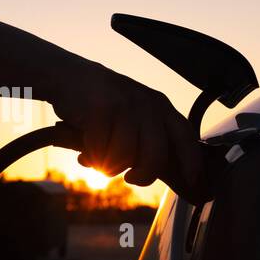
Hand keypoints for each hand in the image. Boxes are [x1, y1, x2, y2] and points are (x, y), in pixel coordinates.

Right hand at [47, 60, 205, 199]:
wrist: (67, 76)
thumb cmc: (103, 105)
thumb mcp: (133, 115)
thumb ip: (149, 140)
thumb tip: (164, 174)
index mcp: (160, 106)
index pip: (185, 136)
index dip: (191, 162)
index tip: (193, 182)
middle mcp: (146, 104)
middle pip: (156, 156)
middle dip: (144, 175)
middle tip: (131, 178)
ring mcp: (124, 105)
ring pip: (125, 156)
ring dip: (110, 166)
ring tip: (101, 159)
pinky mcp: (100, 109)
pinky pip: (100, 150)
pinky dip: (92, 157)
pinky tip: (87, 152)